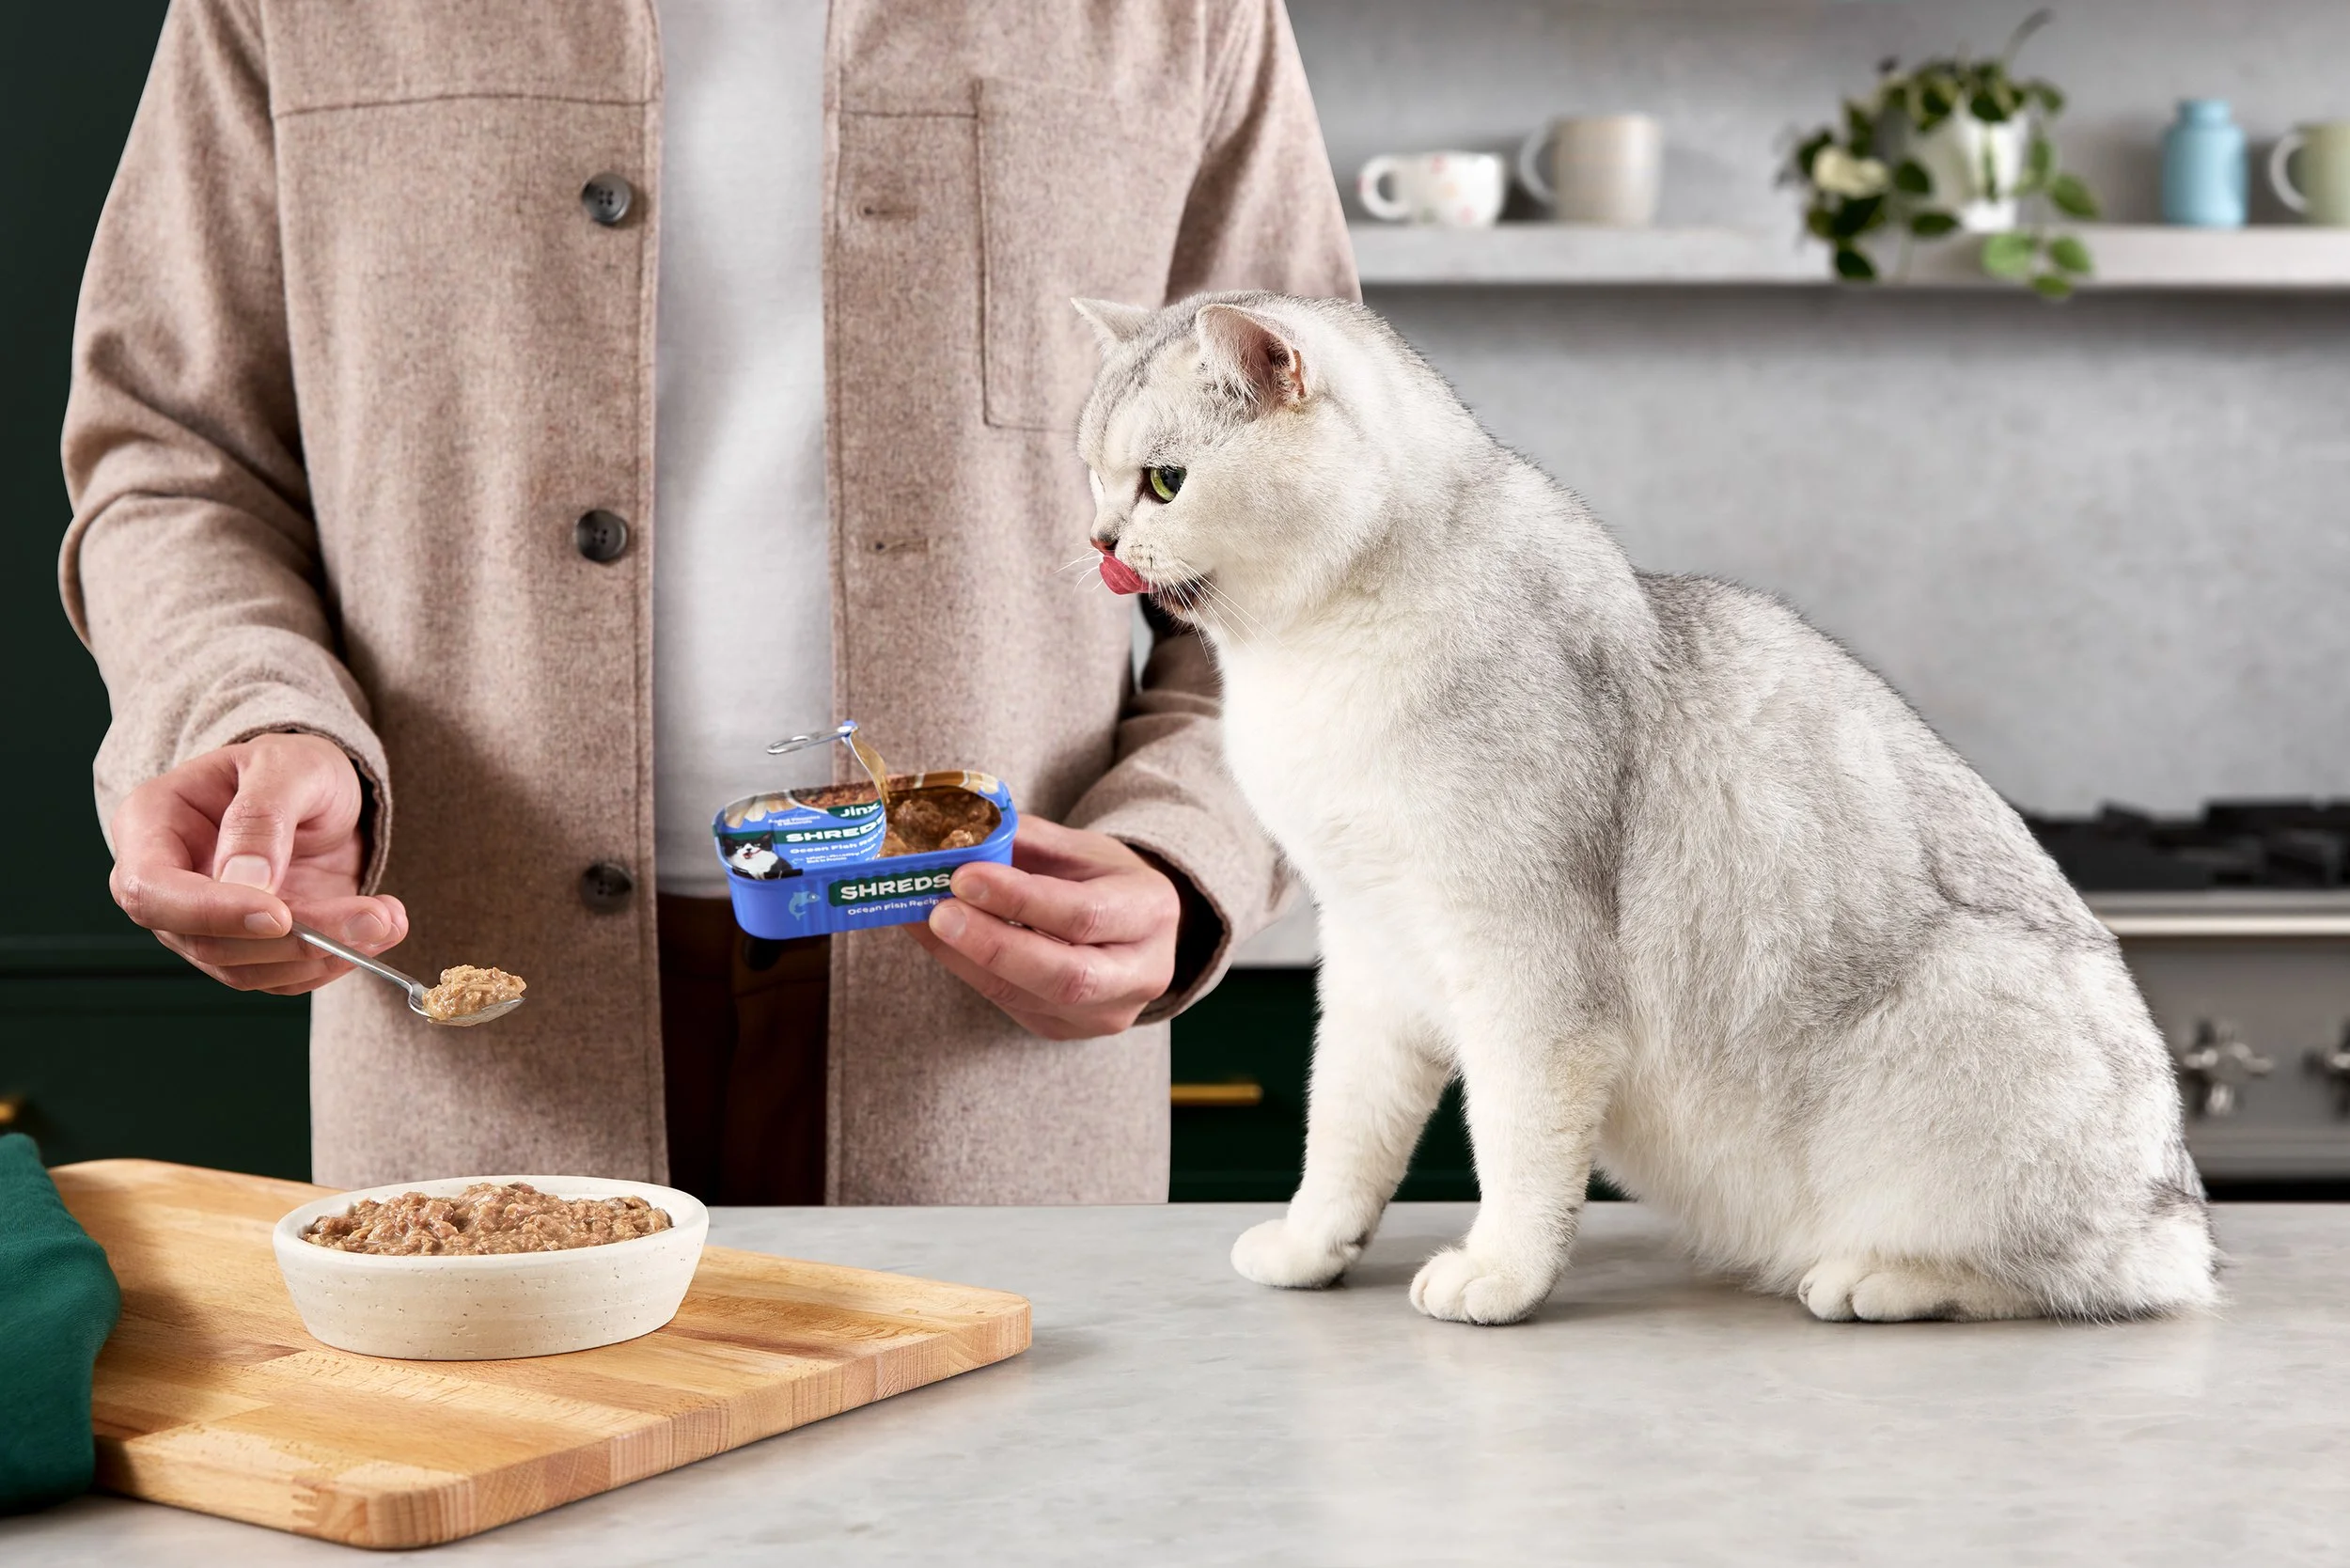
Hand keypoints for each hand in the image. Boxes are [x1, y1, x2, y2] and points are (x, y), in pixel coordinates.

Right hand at [107, 732, 408, 994]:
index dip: (210, 912)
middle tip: (372, 918)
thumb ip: (262, 816)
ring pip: (247, 969)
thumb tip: (246, 882)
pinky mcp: (247, 948)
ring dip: (324, 956)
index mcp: (152, 826)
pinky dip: (332, 963)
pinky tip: (377, 930)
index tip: (280, 915)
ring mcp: (203, 924)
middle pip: (205, 942)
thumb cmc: (292, 766)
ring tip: (387, 919)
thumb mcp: (287, 765)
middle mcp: (168, 885)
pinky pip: (281, 976)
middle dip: (294, 941)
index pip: (151, 890)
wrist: (320, 793)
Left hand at [908, 816, 1181, 1040]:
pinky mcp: (1066, 1030)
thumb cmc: (1105, 879)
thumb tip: (958, 832)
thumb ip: (1027, 840)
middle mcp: (1140, 973)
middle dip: (994, 946)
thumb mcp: (1081, 847)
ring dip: (968, 958)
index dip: (1021, 899)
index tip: (964, 876)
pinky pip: (1010, 1005)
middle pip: (1066, 976)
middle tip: (938, 912)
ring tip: (924, 919)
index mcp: (1151, 912)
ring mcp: (1105, 1013)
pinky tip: (938, 940)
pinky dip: (968, 970)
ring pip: (1028, 997)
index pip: (1084, 915)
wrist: (1135, 929)